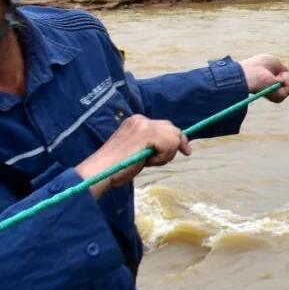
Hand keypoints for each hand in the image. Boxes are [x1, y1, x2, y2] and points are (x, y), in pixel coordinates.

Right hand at [75, 115, 190, 199]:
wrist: (102, 170)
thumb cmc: (116, 166)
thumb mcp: (136, 150)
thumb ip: (150, 143)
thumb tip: (171, 144)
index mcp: (135, 121)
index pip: (164, 125)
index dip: (176, 138)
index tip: (186, 150)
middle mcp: (140, 119)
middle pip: (172, 128)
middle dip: (176, 144)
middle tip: (183, 154)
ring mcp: (144, 125)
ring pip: (173, 137)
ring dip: (166, 154)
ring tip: (149, 162)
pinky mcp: (147, 134)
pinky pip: (169, 144)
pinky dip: (163, 157)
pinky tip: (148, 162)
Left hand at [239, 54, 288, 102]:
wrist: (249, 73)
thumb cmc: (258, 65)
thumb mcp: (276, 64)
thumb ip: (288, 71)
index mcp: (275, 82)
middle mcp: (277, 90)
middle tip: (281, 74)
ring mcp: (278, 94)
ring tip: (276, 76)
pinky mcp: (278, 97)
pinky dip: (287, 80)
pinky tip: (276, 79)